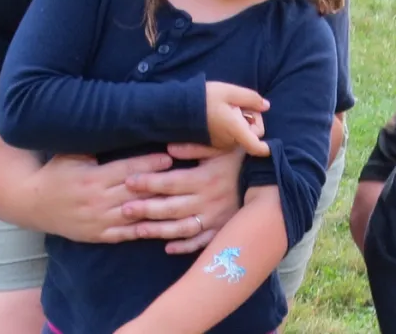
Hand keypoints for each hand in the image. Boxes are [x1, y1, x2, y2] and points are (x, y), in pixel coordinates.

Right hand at [27, 152, 173, 243]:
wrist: (31, 203)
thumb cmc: (55, 172)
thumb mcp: (71, 154)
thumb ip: (94, 145)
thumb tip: (119, 126)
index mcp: (92, 178)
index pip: (128, 169)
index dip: (150, 163)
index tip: (169, 157)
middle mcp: (97, 201)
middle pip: (136, 192)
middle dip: (161, 184)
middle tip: (185, 178)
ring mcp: (99, 221)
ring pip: (136, 215)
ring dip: (159, 209)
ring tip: (182, 201)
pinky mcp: (98, 235)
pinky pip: (126, 234)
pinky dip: (146, 230)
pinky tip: (165, 226)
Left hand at [122, 143, 245, 253]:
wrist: (271, 183)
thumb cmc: (241, 160)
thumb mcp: (220, 148)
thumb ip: (194, 148)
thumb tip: (169, 149)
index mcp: (205, 179)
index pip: (171, 182)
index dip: (149, 182)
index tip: (129, 181)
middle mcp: (208, 201)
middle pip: (172, 207)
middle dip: (146, 209)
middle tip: (123, 210)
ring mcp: (215, 219)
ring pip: (183, 228)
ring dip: (160, 231)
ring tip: (138, 231)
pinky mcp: (222, 230)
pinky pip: (202, 242)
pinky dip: (185, 247)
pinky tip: (168, 248)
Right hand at [204, 81, 270, 156]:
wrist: (175, 109)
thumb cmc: (203, 98)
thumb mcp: (229, 91)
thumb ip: (250, 98)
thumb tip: (266, 106)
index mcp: (235, 129)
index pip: (257, 146)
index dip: (266, 147)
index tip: (270, 145)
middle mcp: (229, 140)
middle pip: (251, 134)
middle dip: (251, 120)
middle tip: (240, 106)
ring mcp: (220, 144)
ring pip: (240, 135)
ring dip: (240, 123)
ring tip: (227, 108)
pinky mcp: (212, 143)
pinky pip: (229, 137)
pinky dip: (231, 127)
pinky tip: (221, 114)